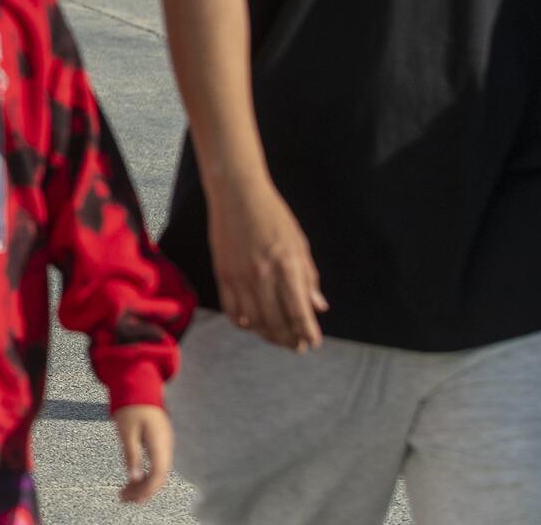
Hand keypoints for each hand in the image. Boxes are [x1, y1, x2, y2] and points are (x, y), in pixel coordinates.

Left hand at [113, 405, 172, 503]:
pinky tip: (134, 481)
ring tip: (125, 494)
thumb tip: (134, 478)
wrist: (141, 385)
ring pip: (158, 473)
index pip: (158, 474)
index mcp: (159, 443)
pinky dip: (145, 475)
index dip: (146, 490)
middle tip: (124, 499)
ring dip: (143, 485)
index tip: (131, 498)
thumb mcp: (126, 431)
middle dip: (143, 491)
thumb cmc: (132, 406)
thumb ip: (131, 454)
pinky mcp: (160, 443)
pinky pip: (156, 465)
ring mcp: (165, 445)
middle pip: (159, 477)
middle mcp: (166, 446)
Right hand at [206, 179, 327, 351]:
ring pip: (255, 321)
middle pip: (277, 323)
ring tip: (277, 338)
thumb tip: (318, 306)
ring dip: (268, 335)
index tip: (312, 342)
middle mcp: (263, 275)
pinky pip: (232, 310)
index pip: (299, 312)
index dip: (307, 333)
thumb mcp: (299, 244)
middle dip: (290, 340)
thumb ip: (309, 278)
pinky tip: (252, 324)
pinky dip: (243, 323)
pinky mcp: (223, 274)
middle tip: (297, 346)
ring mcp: (240, 276)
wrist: (237, 194)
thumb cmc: (272, 215)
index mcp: (287, 266)